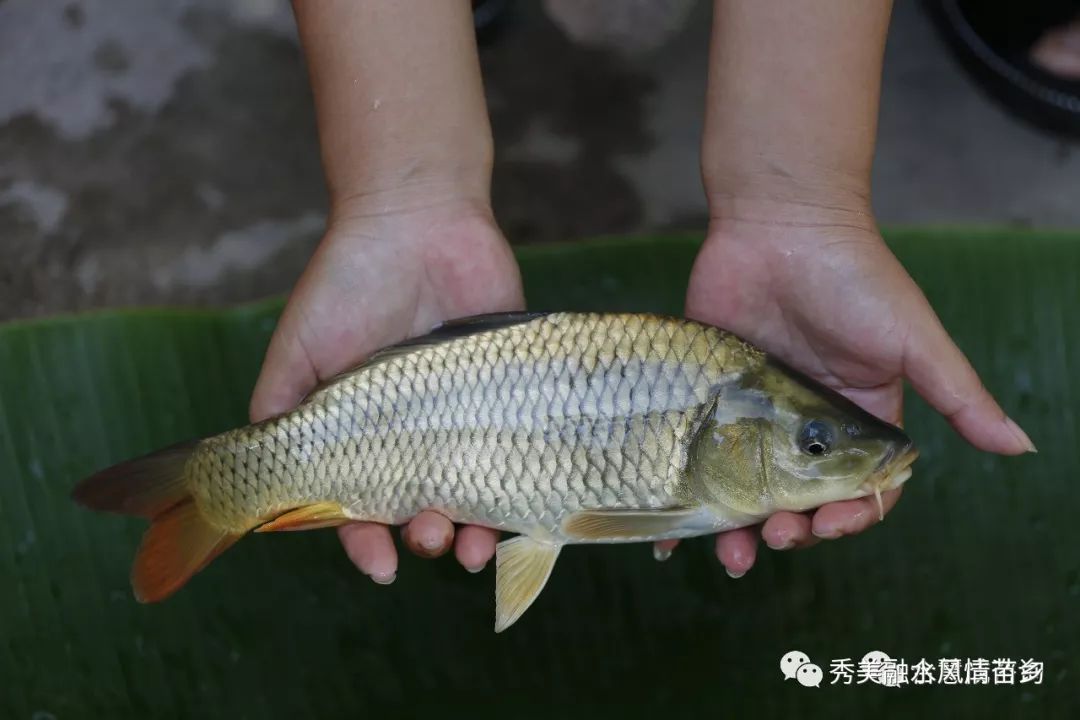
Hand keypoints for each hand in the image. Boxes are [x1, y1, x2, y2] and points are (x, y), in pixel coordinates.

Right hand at [250, 194, 522, 582]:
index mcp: (366, 432)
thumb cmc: (346, 284)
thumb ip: (278, 412)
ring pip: (479, 492)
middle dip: (427, 536)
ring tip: (475, 545)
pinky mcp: (513, 392)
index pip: (365, 503)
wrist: (418, 220)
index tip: (377, 563)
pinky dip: (523, 486)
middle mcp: (418, 432)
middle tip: (430, 536)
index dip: (365, 539)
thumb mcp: (296, 349)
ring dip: (476, 531)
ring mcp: (469, 415)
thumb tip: (263, 484)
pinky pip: (523, 449)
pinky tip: (523, 508)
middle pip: (425, 507)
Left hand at [667, 204, 1034, 576]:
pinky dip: (685, 494)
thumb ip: (958, 395)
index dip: (849, 518)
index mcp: (859, 420)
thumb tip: (1020, 445)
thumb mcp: (912, 340)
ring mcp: (753, 413)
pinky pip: (695, 454)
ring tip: (727, 548)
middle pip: (797, 500)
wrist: (779, 222)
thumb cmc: (854, 277)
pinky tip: (669, 526)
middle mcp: (805, 425)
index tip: (829, 526)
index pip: (859, 491)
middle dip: (789, 530)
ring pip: (742, 490)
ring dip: (738, 528)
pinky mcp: (710, 396)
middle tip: (772, 536)